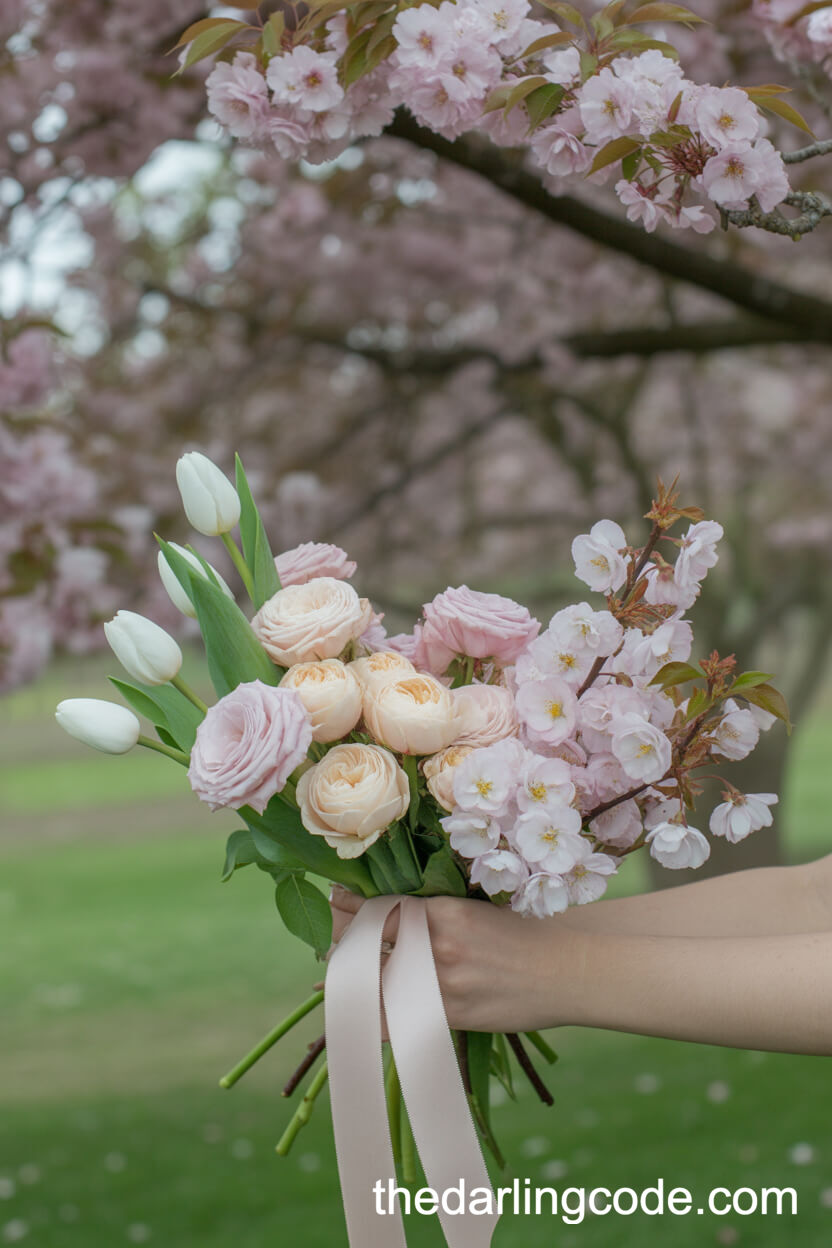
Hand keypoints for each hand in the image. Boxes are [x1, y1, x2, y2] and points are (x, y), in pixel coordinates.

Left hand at [329, 886, 571, 1033]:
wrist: (563, 970)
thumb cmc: (519, 933)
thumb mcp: (472, 909)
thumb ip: (429, 912)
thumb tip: (384, 911)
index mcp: (442, 911)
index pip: (376, 908)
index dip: (347, 907)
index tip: (335, 902)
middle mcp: (436, 946)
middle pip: (366, 944)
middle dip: (340, 941)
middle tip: (332, 941)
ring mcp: (441, 985)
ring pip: (374, 982)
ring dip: (350, 978)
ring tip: (340, 973)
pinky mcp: (449, 1016)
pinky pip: (393, 1020)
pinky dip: (369, 1018)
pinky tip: (355, 1015)